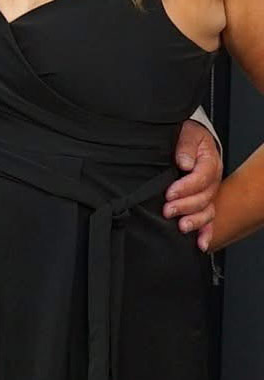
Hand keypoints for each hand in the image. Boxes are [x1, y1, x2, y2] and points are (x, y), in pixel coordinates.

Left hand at [165, 119, 220, 249]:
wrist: (188, 140)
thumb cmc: (186, 137)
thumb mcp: (186, 135)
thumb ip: (185, 147)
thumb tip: (184, 163)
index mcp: (209, 162)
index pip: (202, 177)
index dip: (186, 187)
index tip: (169, 193)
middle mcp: (212, 180)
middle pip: (204, 197)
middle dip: (185, 206)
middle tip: (168, 210)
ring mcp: (208, 193)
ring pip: (207, 211)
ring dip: (195, 221)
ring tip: (181, 226)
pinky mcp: (202, 203)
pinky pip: (208, 220)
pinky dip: (205, 233)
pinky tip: (201, 244)